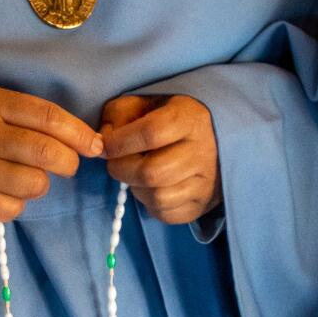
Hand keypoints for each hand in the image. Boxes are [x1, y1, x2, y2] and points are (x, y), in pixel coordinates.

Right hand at [0, 86, 103, 224]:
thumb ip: (32, 120)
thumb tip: (89, 141)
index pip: (46, 115)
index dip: (78, 133)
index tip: (96, 146)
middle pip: (44, 151)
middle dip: (68, 162)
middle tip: (67, 167)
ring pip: (34, 183)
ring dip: (37, 186)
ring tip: (20, 179)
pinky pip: (13, 208)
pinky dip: (14, 204)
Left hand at [99, 94, 220, 225]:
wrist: (214, 139)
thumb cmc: (171, 119)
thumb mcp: (147, 102)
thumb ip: (120, 113)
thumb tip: (103, 140)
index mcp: (188, 118)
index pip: (150, 133)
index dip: (120, 142)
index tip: (105, 146)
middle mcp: (202, 151)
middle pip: (152, 172)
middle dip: (122, 170)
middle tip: (116, 164)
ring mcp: (206, 181)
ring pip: (158, 197)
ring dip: (136, 189)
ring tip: (136, 175)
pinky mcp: (202, 204)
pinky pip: (167, 214)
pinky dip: (150, 205)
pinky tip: (151, 188)